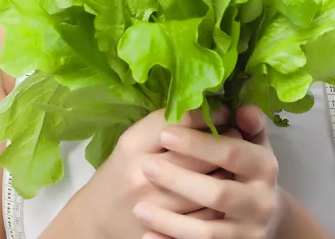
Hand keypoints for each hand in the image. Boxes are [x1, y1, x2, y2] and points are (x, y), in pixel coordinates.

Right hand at [75, 105, 239, 238]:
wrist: (97, 222)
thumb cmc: (120, 173)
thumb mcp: (133, 141)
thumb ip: (164, 123)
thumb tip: (206, 108)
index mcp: (133, 145)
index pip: (177, 122)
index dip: (205, 114)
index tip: (223, 111)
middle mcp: (143, 174)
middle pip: (197, 153)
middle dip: (224, 140)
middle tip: (236, 132)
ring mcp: (158, 206)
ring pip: (208, 183)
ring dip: (229, 168)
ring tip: (237, 157)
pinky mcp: (170, 231)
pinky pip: (209, 213)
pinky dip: (223, 198)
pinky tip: (228, 186)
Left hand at [132, 105, 282, 238]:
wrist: (262, 213)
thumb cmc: (246, 167)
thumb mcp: (251, 142)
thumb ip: (245, 124)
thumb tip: (242, 109)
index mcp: (265, 166)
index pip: (231, 152)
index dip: (197, 144)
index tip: (165, 134)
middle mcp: (261, 202)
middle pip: (218, 193)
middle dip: (180, 180)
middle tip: (146, 167)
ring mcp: (248, 233)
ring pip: (206, 231)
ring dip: (170, 221)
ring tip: (140, 208)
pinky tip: (149, 236)